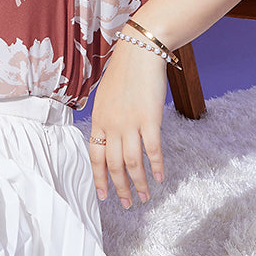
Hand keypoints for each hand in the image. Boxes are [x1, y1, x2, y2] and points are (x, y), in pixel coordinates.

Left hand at [88, 40, 168, 207]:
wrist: (140, 52)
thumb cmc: (125, 72)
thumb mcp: (105, 96)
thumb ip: (106, 118)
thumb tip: (108, 136)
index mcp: (98, 120)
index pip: (95, 156)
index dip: (99, 178)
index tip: (103, 195)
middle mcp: (111, 125)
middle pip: (113, 165)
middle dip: (119, 188)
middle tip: (127, 204)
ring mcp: (130, 123)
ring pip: (132, 163)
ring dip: (138, 184)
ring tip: (144, 198)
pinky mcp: (150, 119)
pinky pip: (152, 150)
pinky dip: (156, 166)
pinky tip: (160, 178)